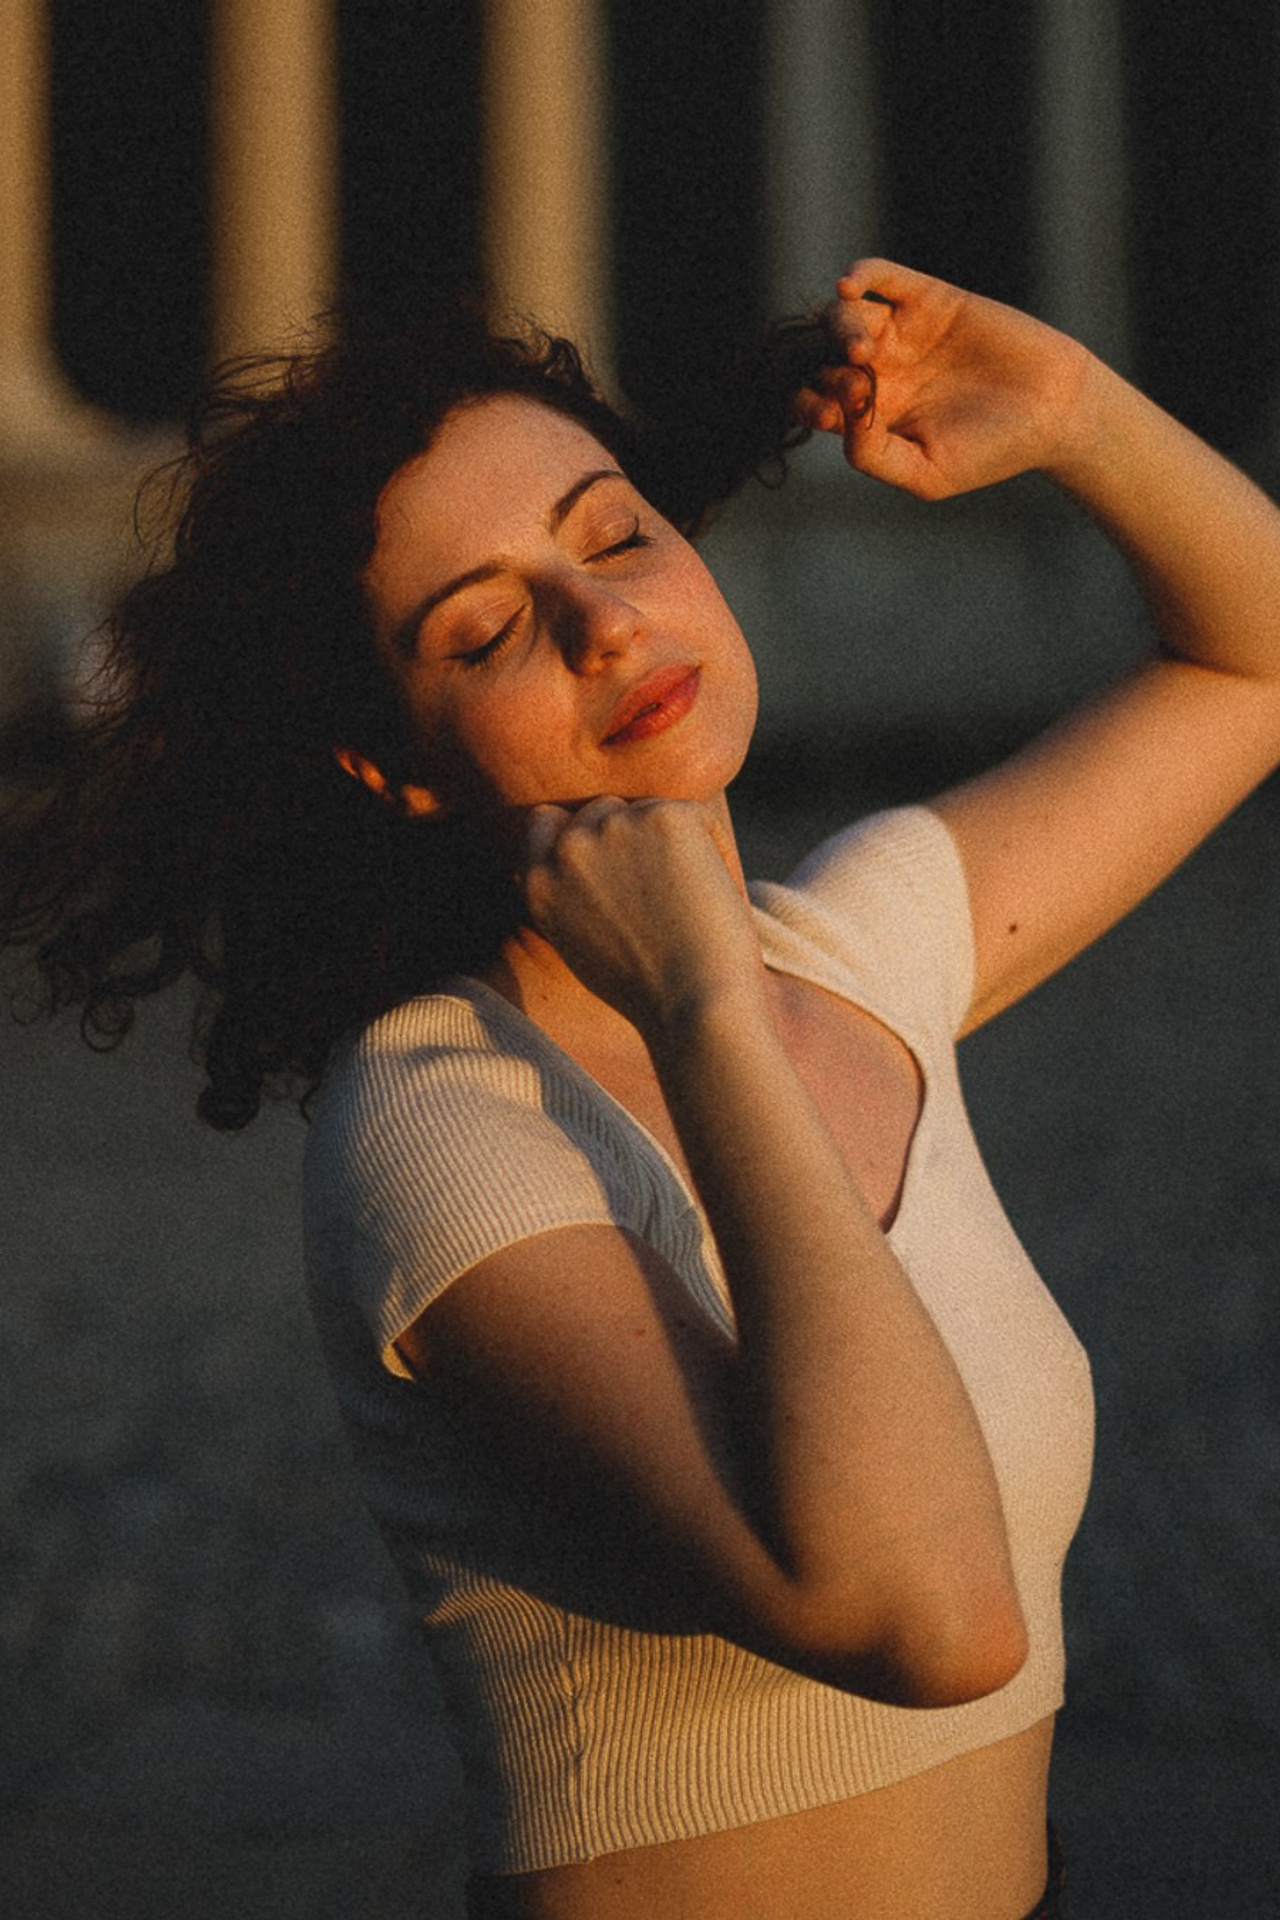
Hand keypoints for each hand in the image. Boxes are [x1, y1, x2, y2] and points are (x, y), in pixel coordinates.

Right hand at [522, 796, 767, 1037]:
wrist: (692, 1004)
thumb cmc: (650, 992)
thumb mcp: (582, 945)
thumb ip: (573, 897)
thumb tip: (597, 867)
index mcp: (539, 883)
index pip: (546, 822)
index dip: (582, 832)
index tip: (614, 858)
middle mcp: (567, 849)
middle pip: (605, 810)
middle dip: (634, 838)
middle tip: (667, 894)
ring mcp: (613, 827)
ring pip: (651, 812)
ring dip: (674, 845)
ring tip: (689, 906)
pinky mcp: (663, 817)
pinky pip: (696, 817)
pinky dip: (713, 849)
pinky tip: (711, 896)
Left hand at [793, 258, 1097, 499]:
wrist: (1054, 410)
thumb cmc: (993, 451)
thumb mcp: (927, 473)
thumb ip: (873, 456)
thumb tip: (838, 419)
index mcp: (871, 413)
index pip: (814, 401)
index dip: (806, 403)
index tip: (827, 412)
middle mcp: (879, 370)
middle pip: (822, 355)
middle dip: (825, 367)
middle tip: (856, 382)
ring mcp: (902, 332)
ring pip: (846, 316)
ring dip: (841, 328)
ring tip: (863, 351)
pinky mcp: (930, 299)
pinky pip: (883, 277)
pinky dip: (862, 275)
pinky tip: (850, 287)